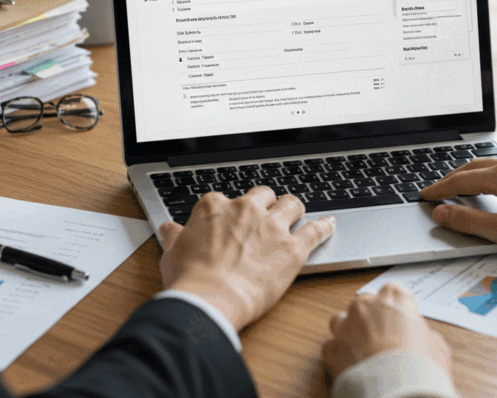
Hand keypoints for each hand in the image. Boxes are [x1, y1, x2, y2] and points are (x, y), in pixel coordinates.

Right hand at [158, 187, 335, 330]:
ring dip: (293, 209)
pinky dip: (324, 226)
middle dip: (266, 204)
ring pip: (291, 204)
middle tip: (266, 215)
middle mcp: (245, 209)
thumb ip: (174, 236)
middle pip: (263, 195)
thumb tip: (168, 229)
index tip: (233, 221)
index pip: (227, 199)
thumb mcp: (172, 252)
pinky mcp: (293, 248)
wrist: (210, 300)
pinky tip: (328, 224)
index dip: (232, 211)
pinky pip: (315, 230)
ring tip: (296, 214)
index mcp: (215, 206)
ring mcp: (272, 226)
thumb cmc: (190, 279)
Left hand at [323, 283, 451, 380]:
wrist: (396, 389)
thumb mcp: (438, 348)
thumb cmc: (419, 367)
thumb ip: (427, 335)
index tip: (400, 320)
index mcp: (396, 300)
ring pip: (341, 320)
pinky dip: (338, 355)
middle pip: (365, 303)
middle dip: (371, 317)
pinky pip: (331, 347)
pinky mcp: (331, 348)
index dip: (396, 307)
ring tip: (362, 351)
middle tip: (384, 339)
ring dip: (349, 332)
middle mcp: (368, 306)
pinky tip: (350, 366)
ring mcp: (346, 325)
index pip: (393, 291)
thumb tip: (425, 339)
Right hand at [420, 156, 496, 254]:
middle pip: (474, 166)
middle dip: (452, 178)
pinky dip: (493, 175)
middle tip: (438, 191)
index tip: (425, 196)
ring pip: (494, 165)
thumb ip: (469, 222)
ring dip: (473, 175)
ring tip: (462, 187)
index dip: (439, 189)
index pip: (460, 180)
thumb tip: (442, 213)